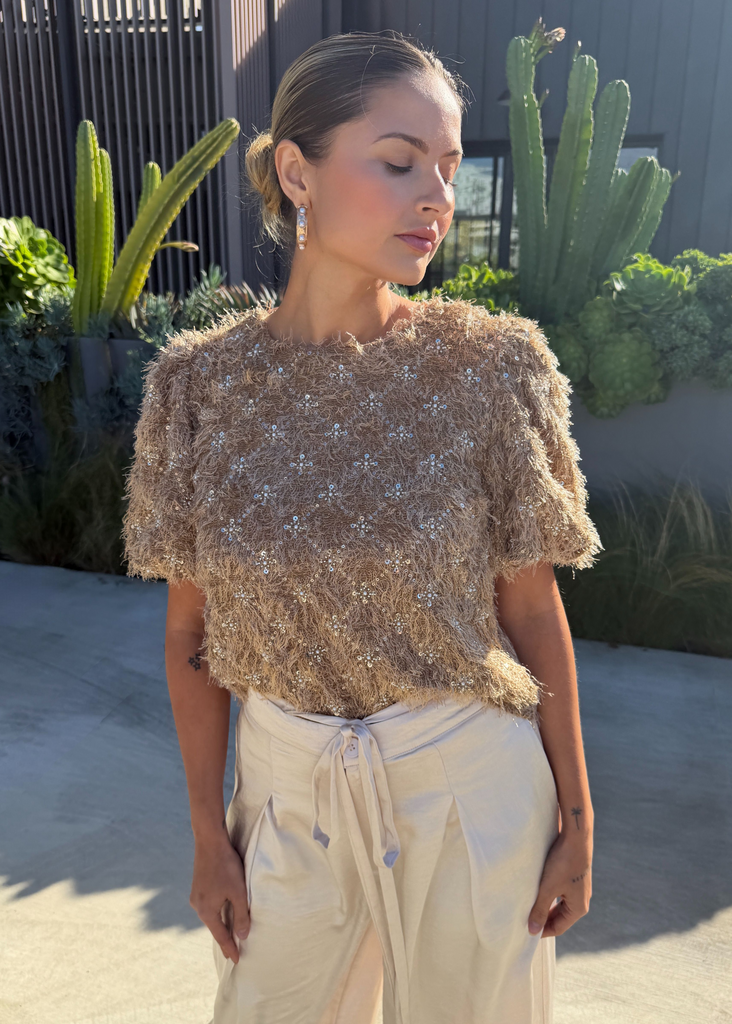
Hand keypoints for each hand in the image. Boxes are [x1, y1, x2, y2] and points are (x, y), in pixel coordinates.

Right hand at [190, 832, 250, 963]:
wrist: (209, 841)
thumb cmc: (226, 866)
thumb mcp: (238, 892)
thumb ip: (241, 915)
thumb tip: (243, 935)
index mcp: (206, 911)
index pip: (221, 936)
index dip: (230, 948)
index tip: (236, 961)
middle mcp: (198, 906)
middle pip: (214, 927)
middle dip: (225, 938)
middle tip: (234, 951)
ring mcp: (196, 896)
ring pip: (211, 916)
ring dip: (222, 924)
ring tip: (231, 934)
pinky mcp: (198, 887)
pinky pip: (209, 906)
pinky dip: (218, 913)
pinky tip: (224, 912)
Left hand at [527, 829, 591, 937]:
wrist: (576, 837)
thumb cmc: (563, 863)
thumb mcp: (548, 888)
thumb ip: (540, 910)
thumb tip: (533, 931)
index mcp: (578, 908)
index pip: (558, 928)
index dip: (542, 931)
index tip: (526, 931)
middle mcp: (581, 900)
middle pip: (560, 917)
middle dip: (544, 919)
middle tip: (525, 919)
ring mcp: (579, 888)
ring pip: (560, 904)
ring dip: (546, 906)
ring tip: (529, 906)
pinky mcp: (574, 877)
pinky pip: (561, 893)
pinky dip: (550, 896)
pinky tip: (539, 890)